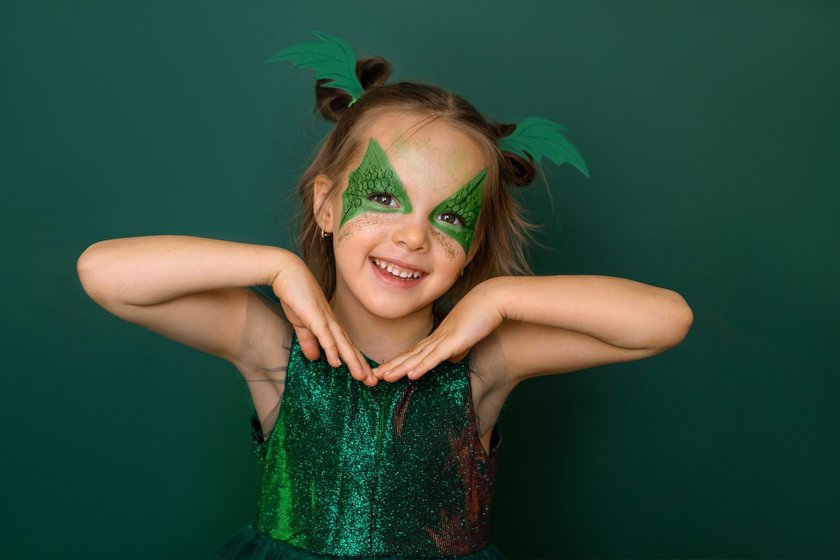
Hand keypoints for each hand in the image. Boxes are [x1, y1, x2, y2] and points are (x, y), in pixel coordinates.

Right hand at [271, 257, 376, 385]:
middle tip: (374, 382)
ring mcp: (324, 319)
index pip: (347, 347)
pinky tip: (337, 362)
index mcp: (330, 325)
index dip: (357, 362)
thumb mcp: (302, 324)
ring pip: (342, 344)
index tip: (367, 377)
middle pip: (350, 347)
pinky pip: (324, 335)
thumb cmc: (295, 296)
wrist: (286, 272)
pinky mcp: (313, 316)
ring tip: (363, 377)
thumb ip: (309, 341)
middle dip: (362, 366)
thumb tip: (316, 358)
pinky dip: (331, 349)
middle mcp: (332, 323)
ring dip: (352, 361)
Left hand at [372, 281, 503, 381]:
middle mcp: (437, 338)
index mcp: (439, 337)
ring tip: (382, 377)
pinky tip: (410, 374)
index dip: (399, 362)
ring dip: (399, 368)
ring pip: (417, 358)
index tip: (385, 370)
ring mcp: (444, 339)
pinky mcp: (454, 341)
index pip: (415, 352)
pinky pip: (434, 357)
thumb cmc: (483, 316)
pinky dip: (421, 367)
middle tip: (373, 376)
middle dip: (391, 366)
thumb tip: (452, 359)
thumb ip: (458, 348)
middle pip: (410, 355)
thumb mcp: (467, 336)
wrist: (493, 299)